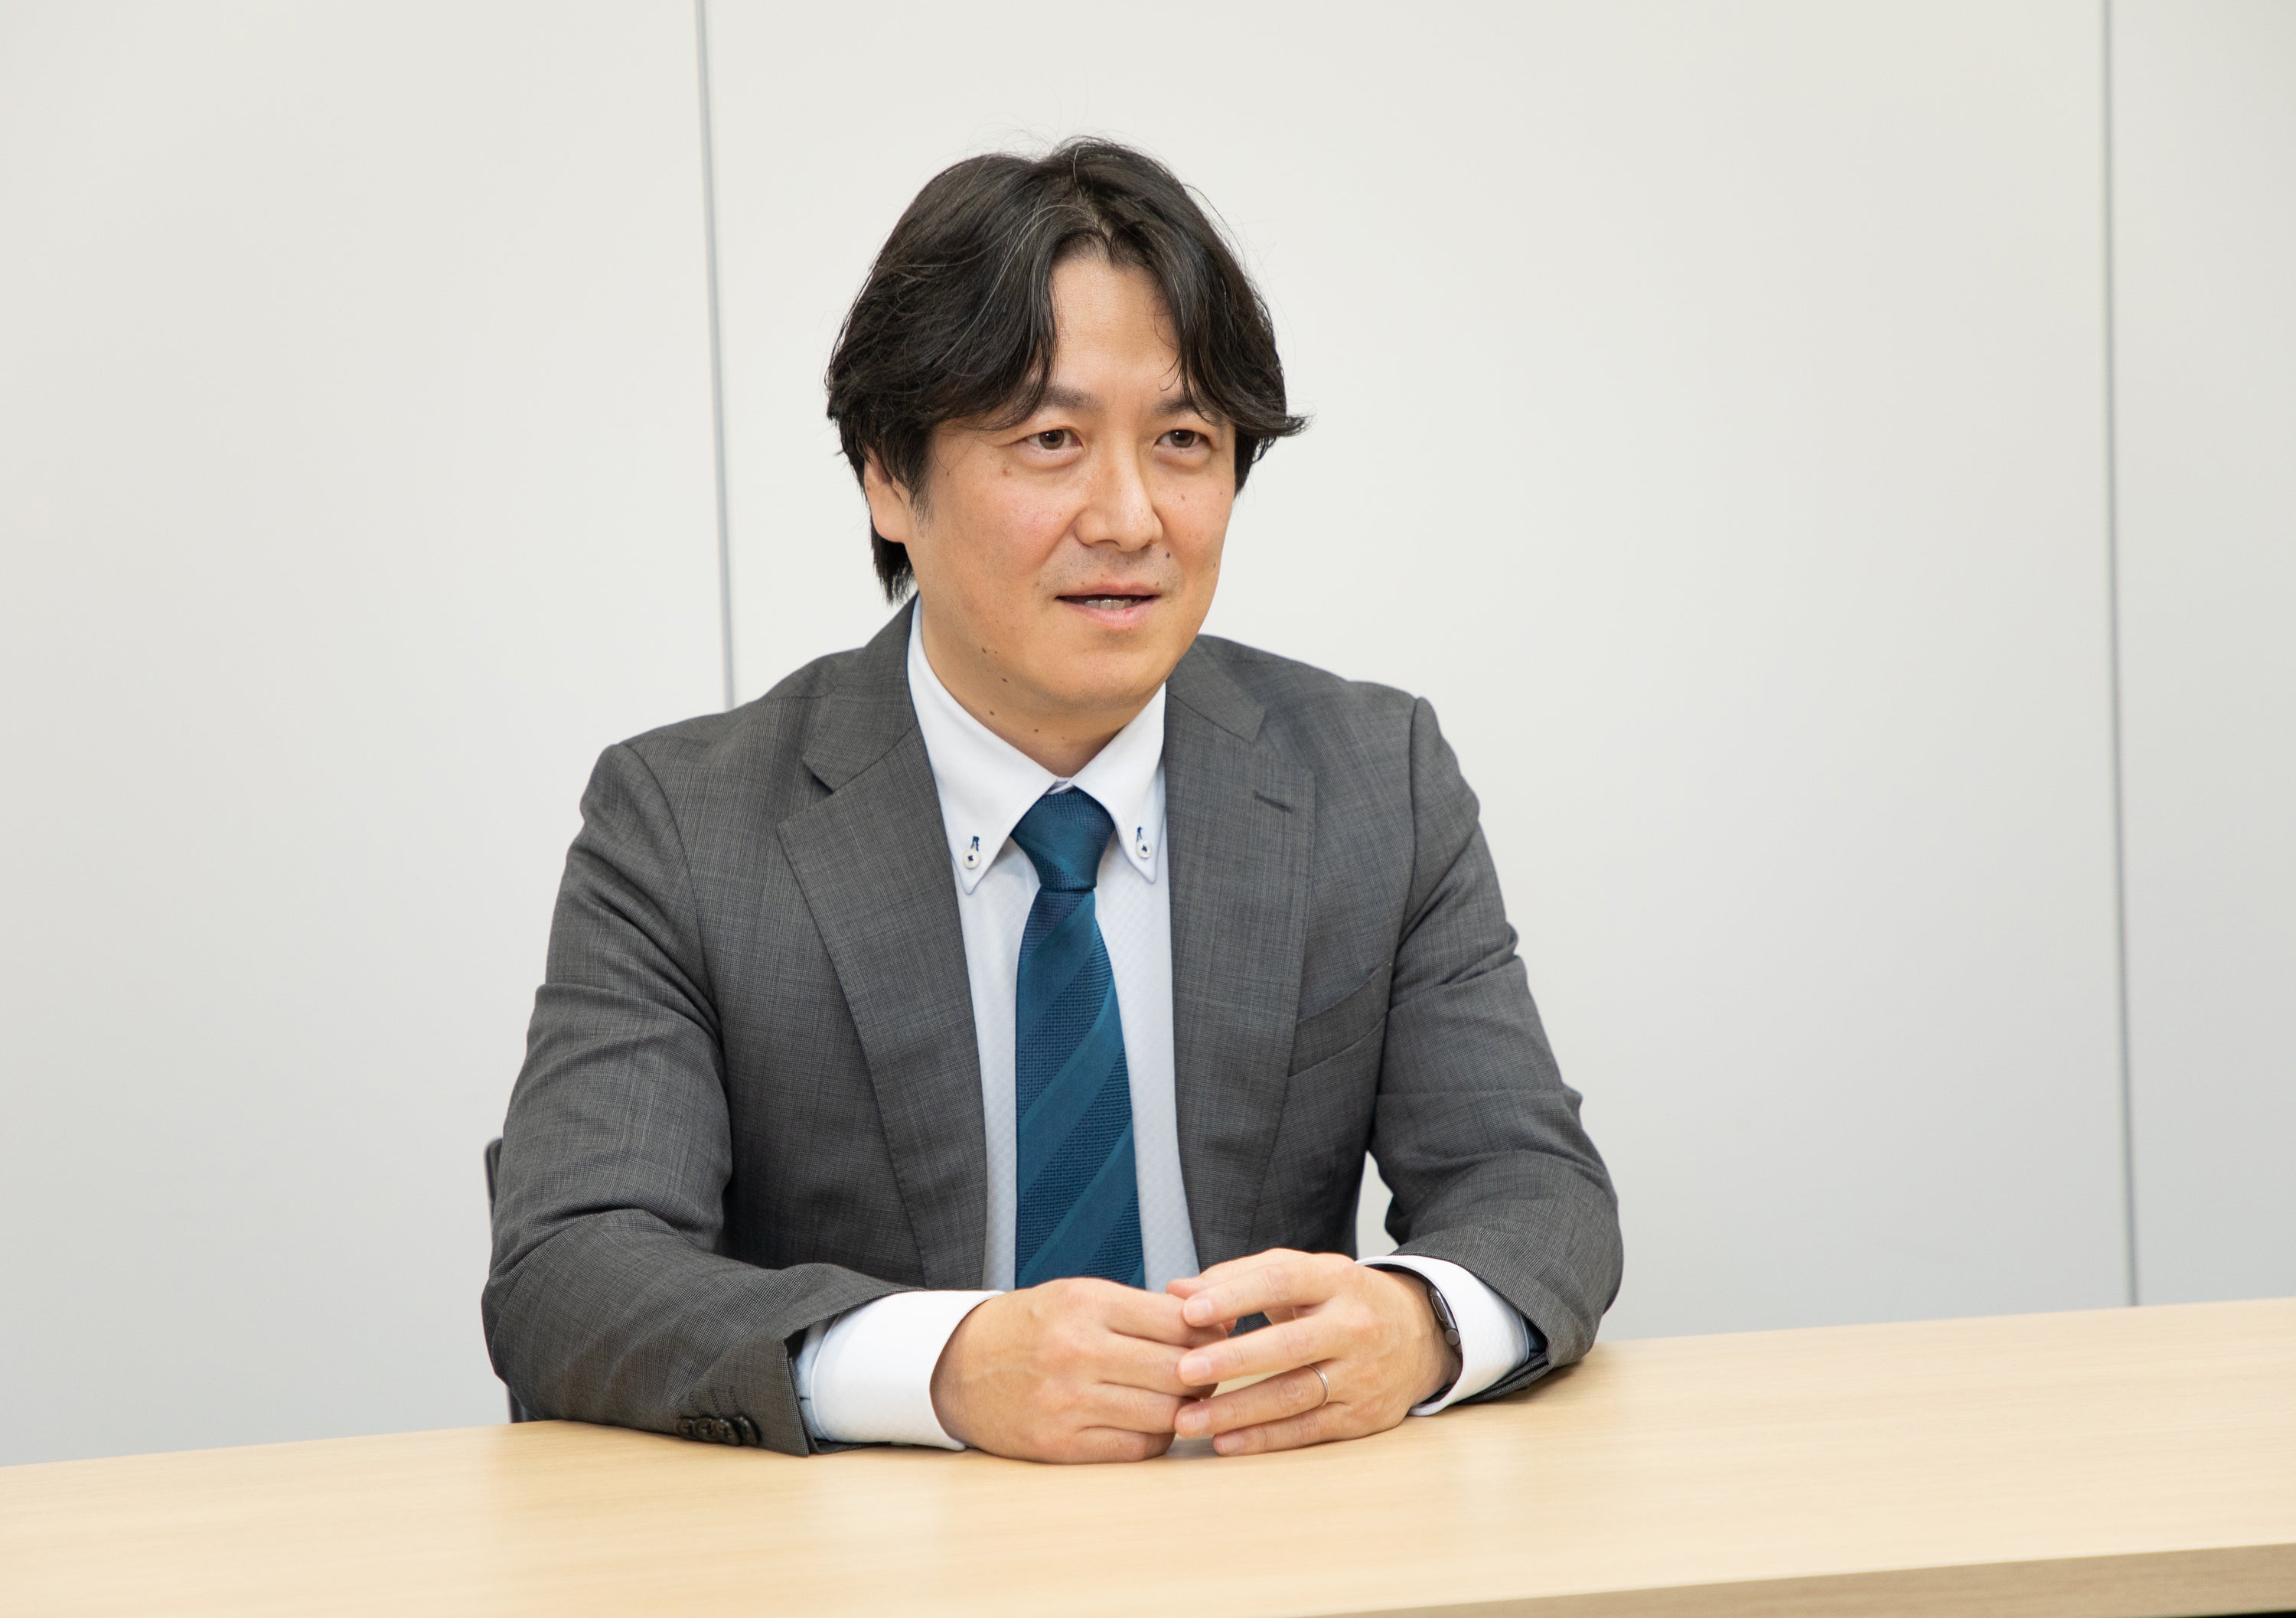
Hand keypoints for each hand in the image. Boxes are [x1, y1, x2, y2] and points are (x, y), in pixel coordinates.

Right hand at [928, 1277, 1227, 1462]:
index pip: (1177, 1320)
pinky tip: (1150, 1422)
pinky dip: (1155, 1437)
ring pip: (1164, 1413)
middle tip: (1207, 1372)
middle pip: (1178, 1370)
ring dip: (1184, 1409)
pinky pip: (1135, 1448)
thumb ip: (1143, 1309)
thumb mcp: (1080, 1296)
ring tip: (1180, 1398)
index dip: (1208, 1331)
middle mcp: (1076, 1350)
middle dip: (1204, 1373)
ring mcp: (1066, 1401)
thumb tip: (1214, 1323)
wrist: (957, 1367)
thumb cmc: (1030, 1327)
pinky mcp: (1059, 1444)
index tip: (1215, 1336)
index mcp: (1085, 1303)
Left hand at [1165, 1249, 1460, 1455]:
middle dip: (1233, 1360)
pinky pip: (1307, 1429)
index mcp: (1335, 1279)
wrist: (1420, 1334)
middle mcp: (1353, 1326)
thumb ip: (1238, 1277)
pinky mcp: (1362, 1415)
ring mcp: (1361, 1374)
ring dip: (1238, 1411)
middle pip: (1289, 1345)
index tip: (1189, 1311)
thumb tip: (1177, 1291)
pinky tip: (1225, 1442)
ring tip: (1188, 1420)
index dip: (1235, 1296)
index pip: (1282, 1281)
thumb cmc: (1341, 1300)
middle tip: (1183, 1372)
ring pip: (1295, 1394)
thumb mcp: (1302, 1274)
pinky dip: (1264, 1438)